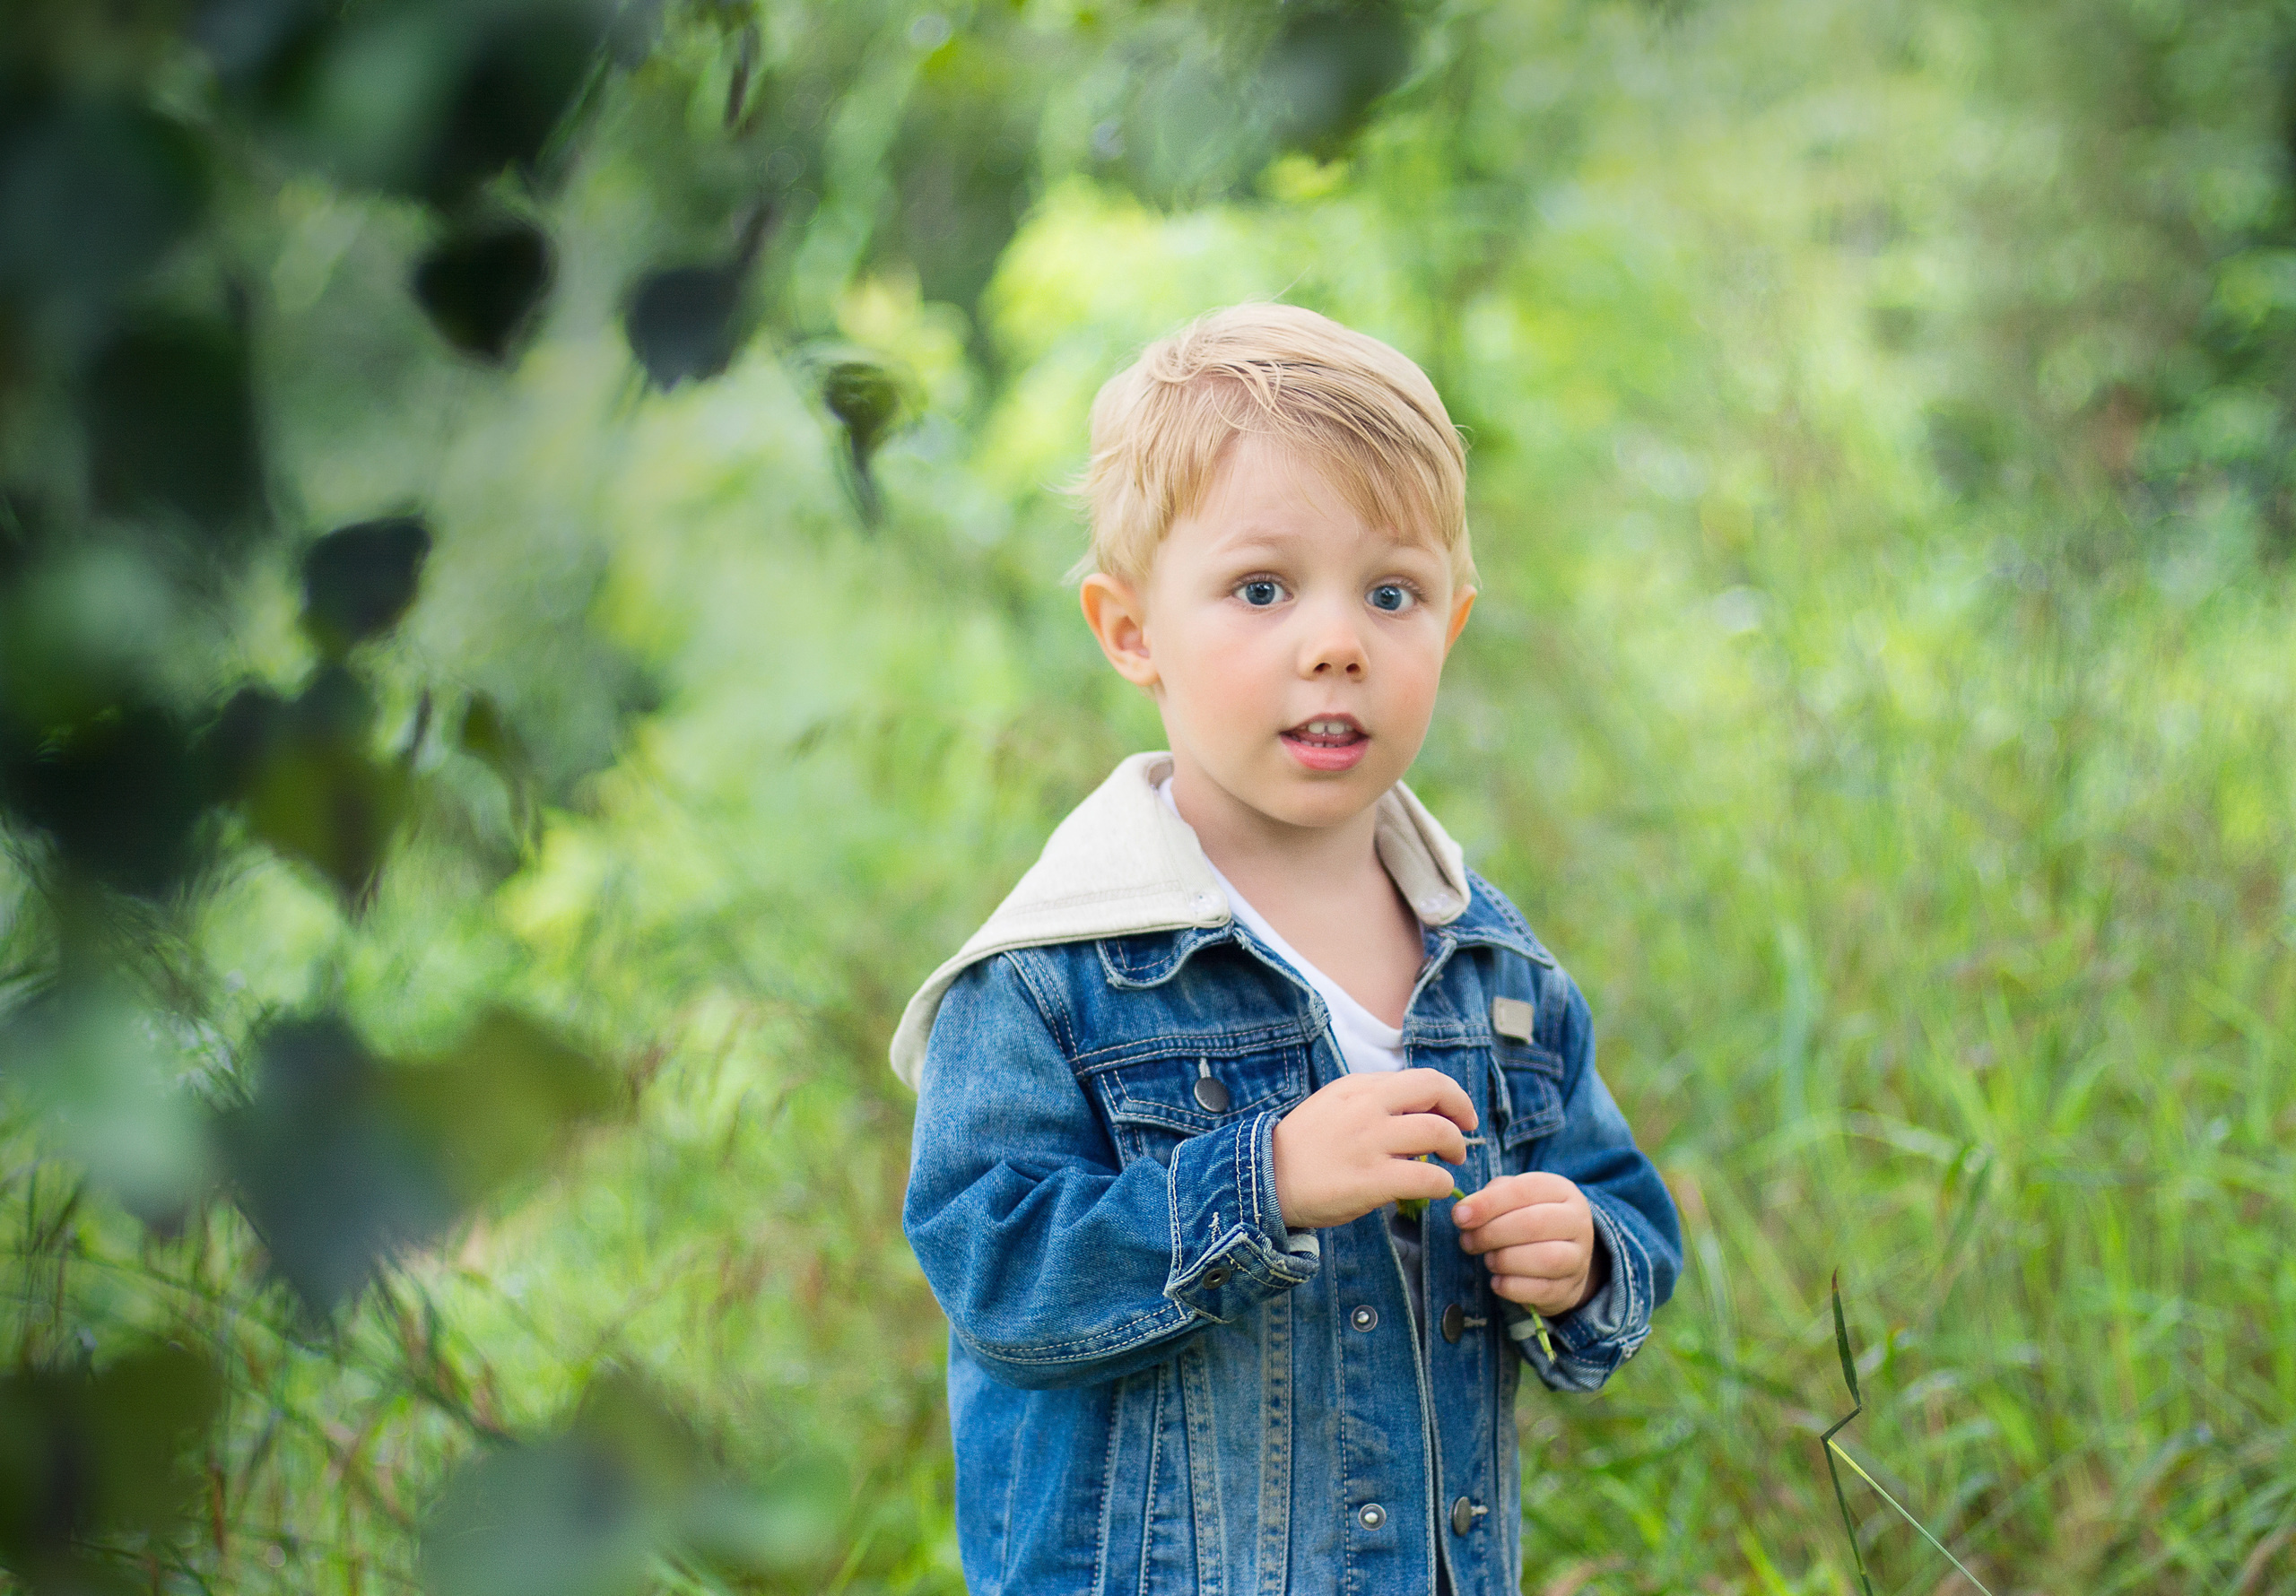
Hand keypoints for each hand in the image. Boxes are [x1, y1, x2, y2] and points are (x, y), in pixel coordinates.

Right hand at [1271, 1068, 1476, 1228]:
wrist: (1266, 1179)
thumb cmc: (1304, 1146)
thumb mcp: (1335, 1105)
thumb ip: (1373, 1101)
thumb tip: (1418, 1110)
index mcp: (1359, 1087)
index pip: (1423, 1079)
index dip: (1451, 1096)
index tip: (1459, 1113)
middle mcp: (1367, 1108)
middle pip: (1436, 1094)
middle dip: (1462, 1113)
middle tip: (1463, 1137)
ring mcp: (1370, 1143)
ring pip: (1439, 1133)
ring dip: (1455, 1150)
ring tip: (1451, 1164)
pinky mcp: (1372, 1180)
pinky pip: (1428, 1178)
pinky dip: (1442, 1184)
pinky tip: (1435, 1189)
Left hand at [1452, 1172, 1599, 1315]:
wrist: (1562, 1260)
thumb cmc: (1528, 1220)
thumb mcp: (1513, 1199)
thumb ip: (1489, 1198)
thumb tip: (1464, 1213)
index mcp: (1561, 1190)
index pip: (1524, 1190)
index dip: (1488, 1203)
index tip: (1460, 1216)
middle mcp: (1577, 1221)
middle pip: (1534, 1224)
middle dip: (1492, 1233)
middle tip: (1468, 1242)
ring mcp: (1579, 1257)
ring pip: (1545, 1259)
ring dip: (1505, 1260)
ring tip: (1488, 1260)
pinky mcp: (1570, 1288)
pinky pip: (1542, 1290)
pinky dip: (1512, 1287)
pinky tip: (1497, 1281)